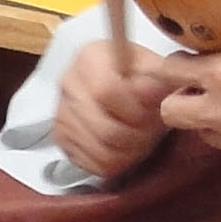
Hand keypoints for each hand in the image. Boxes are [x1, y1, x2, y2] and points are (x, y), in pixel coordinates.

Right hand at [51, 35, 177, 180]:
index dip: (135, 110)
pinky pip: (92, 164)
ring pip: (99, 151)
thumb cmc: (142, 78)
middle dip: (136, 137)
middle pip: (104, 128)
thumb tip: (153, 88)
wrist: (126, 89)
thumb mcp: (157, 69)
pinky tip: (125, 148)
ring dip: (129, 152)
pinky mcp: (61, 137)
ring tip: (141, 139)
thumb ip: (159, 77)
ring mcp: (61, 112)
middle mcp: (70, 82)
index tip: (153, 111)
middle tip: (151, 130)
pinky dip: (115, 162)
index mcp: (91, 56)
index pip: (106, 91)